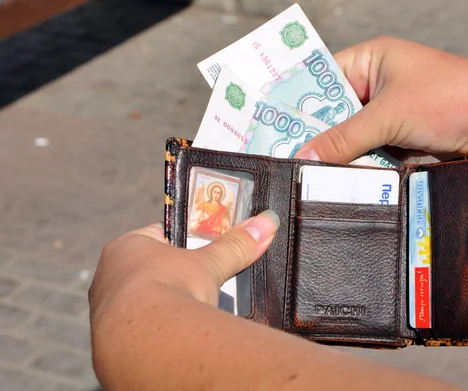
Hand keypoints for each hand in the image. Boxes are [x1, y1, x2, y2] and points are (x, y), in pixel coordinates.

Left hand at [89, 210, 279, 321]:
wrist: (146, 340)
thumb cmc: (169, 288)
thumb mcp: (210, 263)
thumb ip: (236, 245)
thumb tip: (266, 222)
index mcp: (125, 247)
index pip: (158, 237)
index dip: (182, 242)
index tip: (201, 249)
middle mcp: (108, 275)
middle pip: (151, 270)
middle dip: (176, 277)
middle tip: (201, 283)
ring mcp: (105, 309)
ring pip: (145, 300)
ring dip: (167, 303)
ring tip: (193, 309)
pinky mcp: (110, 338)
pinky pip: (142, 326)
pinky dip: (159, 327)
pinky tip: (177, 331)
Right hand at [294, 36, 467, 162]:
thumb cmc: (447, 98)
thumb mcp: (388, 116)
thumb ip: (344, 139)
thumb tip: (304, 157)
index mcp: (370, 61)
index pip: (321, 79)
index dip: (298, 101)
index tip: (272, 126)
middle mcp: (376, 85)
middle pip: (333, 112)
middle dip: (317, 135)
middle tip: (287, 156)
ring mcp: (388, 114)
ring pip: (350, 137)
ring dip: (339, 154)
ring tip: (308, 173)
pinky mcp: (400, 139)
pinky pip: (369, 153)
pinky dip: (359, 165)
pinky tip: (340, 179)